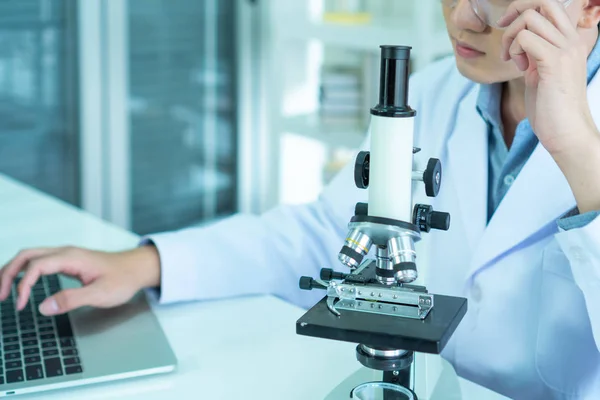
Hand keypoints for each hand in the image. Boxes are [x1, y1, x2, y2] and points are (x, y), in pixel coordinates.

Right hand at [0, 245, 160, 315]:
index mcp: (71, 257)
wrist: (137, 268)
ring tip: (4, 291)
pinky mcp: (68, 261)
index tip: (21, 305)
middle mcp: (66, 252)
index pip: (36, 266)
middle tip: (0, 295)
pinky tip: (21, 284)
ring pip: (30, 256)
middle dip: (8, 273)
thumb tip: (43, 307)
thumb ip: (72, 300)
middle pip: (26, 255)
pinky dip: (25, 271)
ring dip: (14, 271)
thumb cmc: (123, 279)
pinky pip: (39, 262)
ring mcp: (66, 255)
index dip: (23, 285)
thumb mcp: (100, 294)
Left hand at [498, 0, 597, 154]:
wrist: (567, 133)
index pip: (551, 6)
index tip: (509, 29)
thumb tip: (520, 43)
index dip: (525, 10)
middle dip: (515, 13)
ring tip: (513, 60)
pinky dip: (514, 50)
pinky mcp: (553, 62)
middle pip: (542, 2)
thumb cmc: (552, 109)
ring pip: (529, 18)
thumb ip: (535, 55)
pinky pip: (525, 38)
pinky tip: (519, 69)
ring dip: (511, 37)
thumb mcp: (541, 74)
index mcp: (570, 41)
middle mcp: (571, 40)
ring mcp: (565, 49)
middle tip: (506, 37)